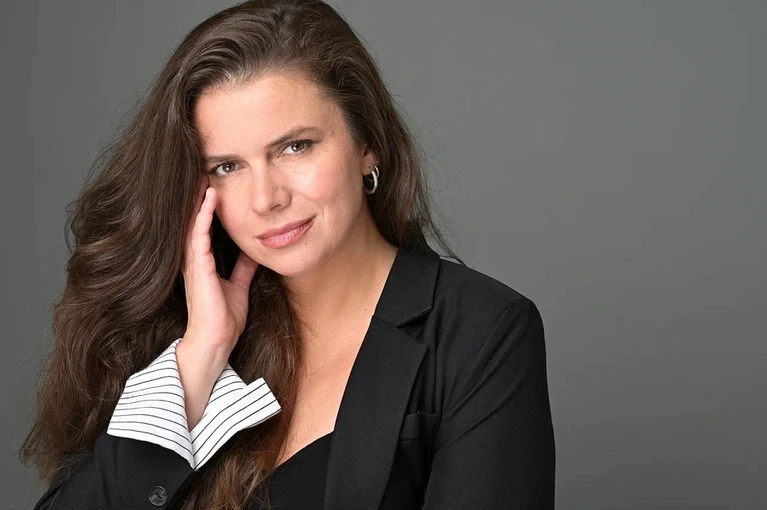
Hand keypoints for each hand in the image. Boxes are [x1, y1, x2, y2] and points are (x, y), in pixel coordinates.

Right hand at [181, 177, 258, 356]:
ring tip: (204, 175)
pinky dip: (203, 216)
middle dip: (197, 195)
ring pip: (192, 222)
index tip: (213, 182)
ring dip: (198, 199)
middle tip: (202, 168)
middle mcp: (193, 259)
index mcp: (202, 262)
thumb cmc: (223, 318)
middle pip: (192, 219)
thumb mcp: (238, 286)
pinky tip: (209, 200)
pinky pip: (198, 236)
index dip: (206, 205)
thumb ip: (243, 268)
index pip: (201, 226)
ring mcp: (194, 263)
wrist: (216, 342)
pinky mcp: (199, 269)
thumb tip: (254, 251)